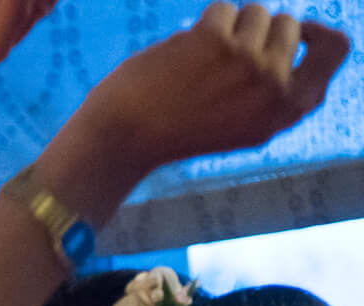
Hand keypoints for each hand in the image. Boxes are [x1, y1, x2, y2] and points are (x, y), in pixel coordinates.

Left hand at [75, 5, 349, 177]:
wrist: (124, 139)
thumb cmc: (179, 129)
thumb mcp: (242, 122)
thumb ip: (275, 86)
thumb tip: (301, 30)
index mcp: (288, 108)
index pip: (335, 49)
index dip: (316, 32)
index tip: (296, 30)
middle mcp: (275, 86)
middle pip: (287, 24)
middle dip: (256, 30)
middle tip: (219, 60)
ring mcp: (248, 61)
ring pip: (256, 11)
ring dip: (227, 27)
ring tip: (198, 61)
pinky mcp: (216, 40)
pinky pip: (222, 9)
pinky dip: (201, 25)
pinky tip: (181, 54)